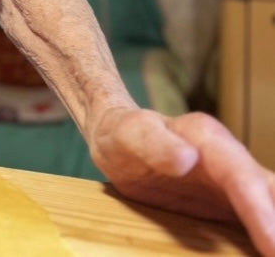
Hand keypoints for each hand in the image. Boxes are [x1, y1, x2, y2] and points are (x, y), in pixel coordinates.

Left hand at [91, 106, 274, 255]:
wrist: (119, 139)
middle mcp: (231, 159)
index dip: (261, 212)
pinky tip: (264, 252)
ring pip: (270, 204)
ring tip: (273, 253)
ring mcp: (235, 183)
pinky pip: (258, 220)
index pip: (243, 177)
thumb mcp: (131, 135)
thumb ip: (156, 144)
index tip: (273, 246)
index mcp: (210, 140)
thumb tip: (186, 158)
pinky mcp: (232, 203)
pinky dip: (266, 234)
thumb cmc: (124, 135)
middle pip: (270, 193)